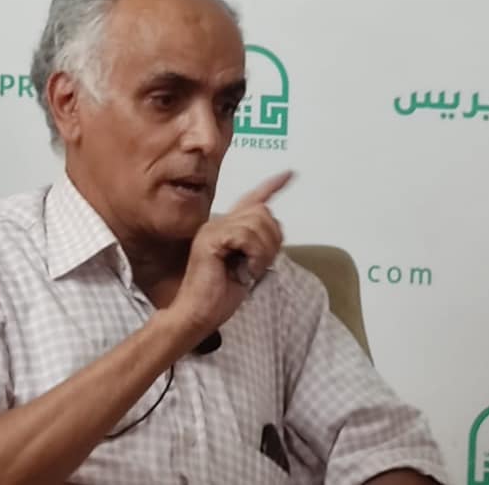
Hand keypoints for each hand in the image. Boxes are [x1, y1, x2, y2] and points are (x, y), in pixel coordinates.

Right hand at [173, 170, 293, 340]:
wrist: (198, 314)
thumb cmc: (220, 296)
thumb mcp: (249, 267)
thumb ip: (259, 245)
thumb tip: (275, 231)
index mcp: (227, 227)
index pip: (252, 199)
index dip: (273, 186)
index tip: (291, 174)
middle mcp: (219, 222)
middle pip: (263, 211)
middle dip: (272, 239)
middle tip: (260, 265)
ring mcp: (213, 228)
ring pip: (257, 222)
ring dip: (264, 251)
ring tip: (252, 270)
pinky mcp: (210, 238)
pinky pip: (247, 236)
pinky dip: (256, 255)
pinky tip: (248, 271)